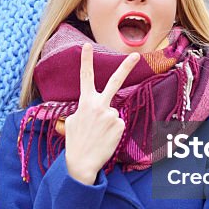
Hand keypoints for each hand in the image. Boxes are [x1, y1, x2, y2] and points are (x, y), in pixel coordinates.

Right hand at [63, 45, 139, 184]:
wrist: (81, 162)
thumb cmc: (76, 142)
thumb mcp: (72, 122)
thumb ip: (84, 110)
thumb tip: (95, 110)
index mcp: (85, 102)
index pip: (85, 78)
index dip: (86, 61)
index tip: (87, 46)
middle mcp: (99, 105)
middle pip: (114, 82)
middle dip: (125, 67)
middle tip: (136, 55)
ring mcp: (111, 115)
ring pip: (114, 112)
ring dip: (108, 122)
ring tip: (98, 135)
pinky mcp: (120, 125)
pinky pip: (118, 123)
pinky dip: (113, 131)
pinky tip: (105, 139)